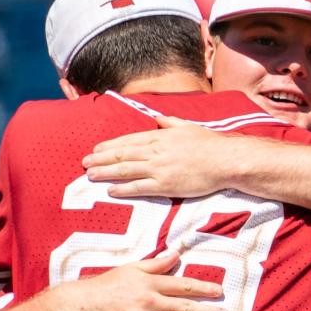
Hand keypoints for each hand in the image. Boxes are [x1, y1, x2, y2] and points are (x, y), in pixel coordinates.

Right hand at [61, 250, 228, 310]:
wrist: (81, 304)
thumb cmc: (107, 283)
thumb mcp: (131, 267)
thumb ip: (156, 263)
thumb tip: (177, 252)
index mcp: (150, 283)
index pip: (183, 285)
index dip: (203, 288)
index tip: (220, 292)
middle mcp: (148, 302)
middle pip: (184, 307)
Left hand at [82, 115, 233, 197]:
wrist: (225, 160)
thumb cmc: (209, 143)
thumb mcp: (188, 126)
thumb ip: (171, 123)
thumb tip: (159, 119)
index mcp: (160, 136)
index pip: (128, 140)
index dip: (109, 146)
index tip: (96, 149)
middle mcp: (155, 151)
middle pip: (122, 155)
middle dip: (100, 159)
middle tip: (84, 163)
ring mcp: (159, 169)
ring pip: (125, 170)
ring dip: (105, 173)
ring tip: (90, 175)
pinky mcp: (165, 185)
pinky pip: (139, 188)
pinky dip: (123, 189)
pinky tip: (111, 190)